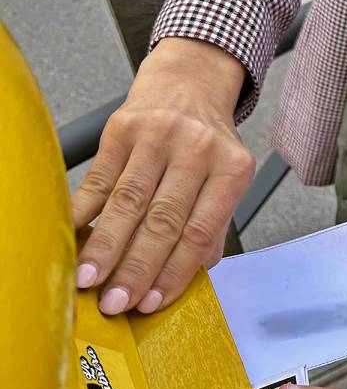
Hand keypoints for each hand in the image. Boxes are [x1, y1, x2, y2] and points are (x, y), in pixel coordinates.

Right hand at [72, 37, 253, 314]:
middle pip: (163, 220)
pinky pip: (100, 178)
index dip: (174, 271)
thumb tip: (192, 275)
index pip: (200, 231)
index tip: (152, 302)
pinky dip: (84, 211)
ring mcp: (158, 137)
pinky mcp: (122, 129)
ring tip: (90, 279)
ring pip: (129, 201)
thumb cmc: (209, 143)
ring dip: (106, 246)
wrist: (189, 86)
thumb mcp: (228, 179)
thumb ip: (214, 227)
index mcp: (232, 168)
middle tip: (116, 302)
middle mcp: (197, 150)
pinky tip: (73, 237)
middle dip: (137, 267)